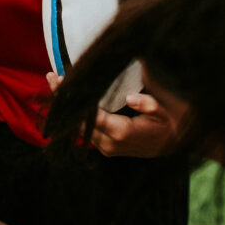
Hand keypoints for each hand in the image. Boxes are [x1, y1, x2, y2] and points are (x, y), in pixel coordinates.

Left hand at [46, 73, 176, 157]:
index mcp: (120, 132)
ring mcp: (106, 148)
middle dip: (64, 100)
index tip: (60, 78)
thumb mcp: (163, 111)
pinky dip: (76, 116)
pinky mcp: (106, 148)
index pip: (89, 114)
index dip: (74, 97)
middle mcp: (109, 144)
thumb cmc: (169, 123)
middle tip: (51, 76)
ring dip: (68, 108)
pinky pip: (85, 132)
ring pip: (79, 129)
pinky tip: (70, 101)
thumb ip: (148, 105)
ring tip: (56, 85)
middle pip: (78, 122)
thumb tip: (130, 98)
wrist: (173, 145)